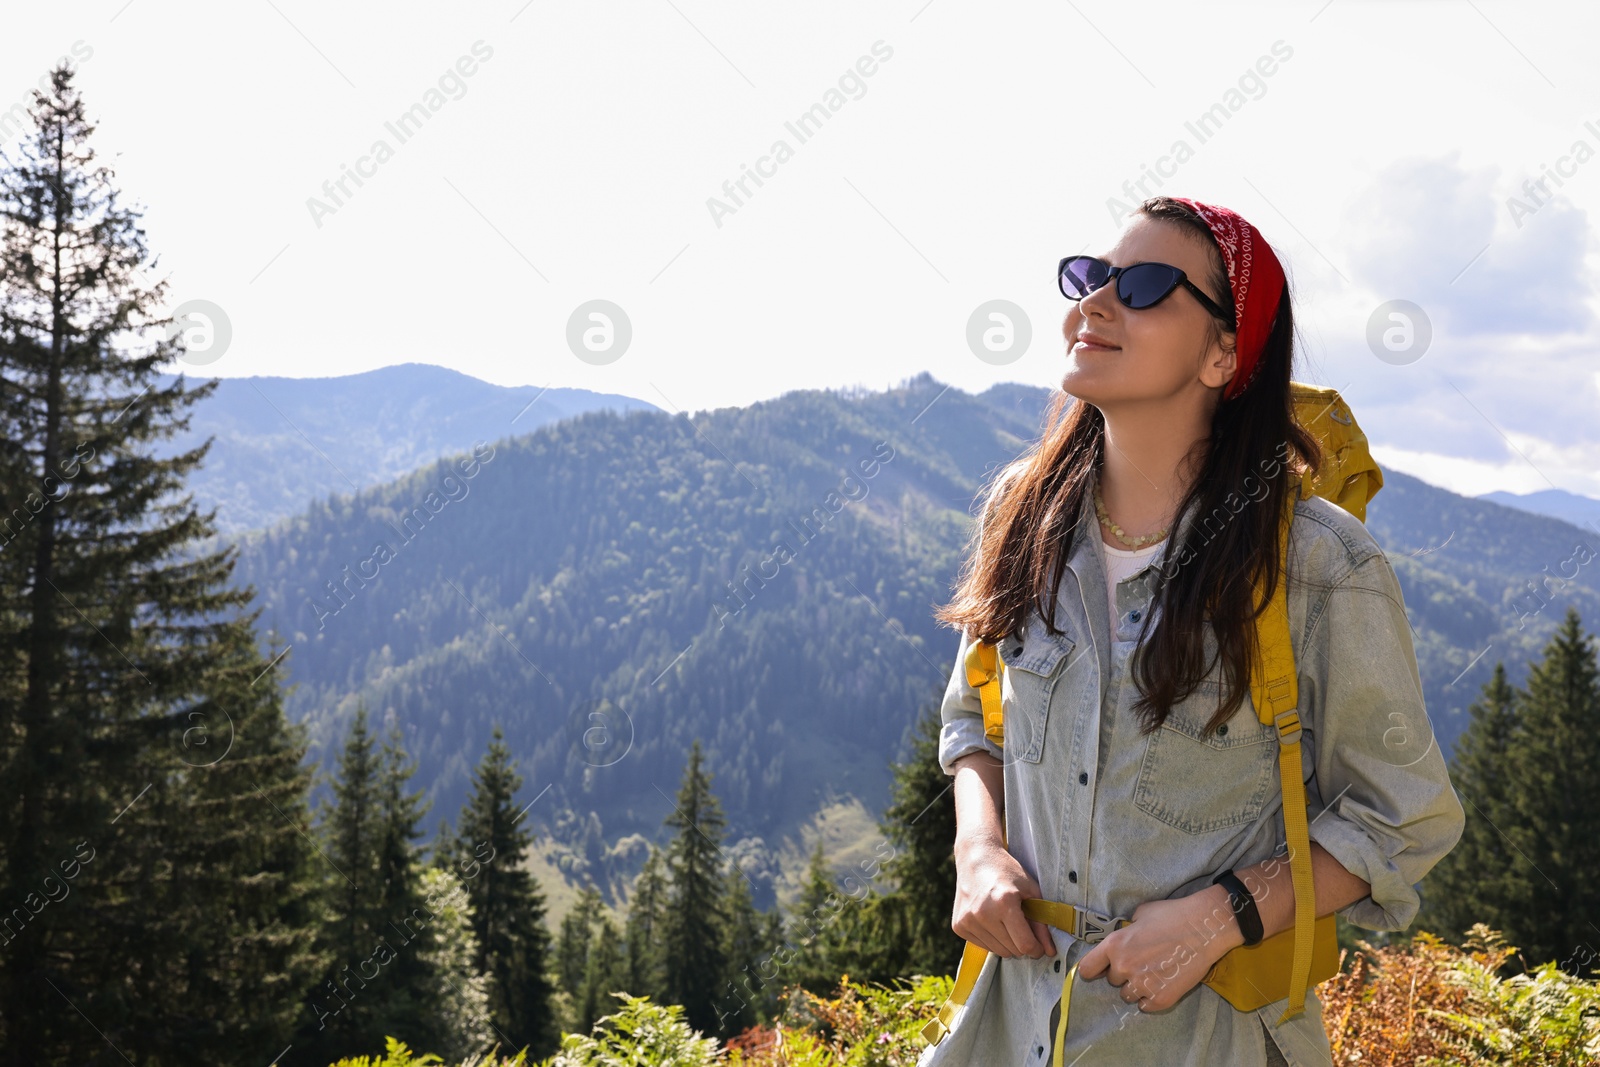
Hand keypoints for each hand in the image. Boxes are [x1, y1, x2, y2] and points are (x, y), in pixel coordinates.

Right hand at [952, 835, 1056, 958]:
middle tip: (1022, 926)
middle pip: (1012, 950)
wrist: (975, 858)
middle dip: (1022, 944)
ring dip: (1007, 943)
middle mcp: (982, 913)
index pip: (1025, 945)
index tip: (1040, 946)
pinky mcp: (958, 926)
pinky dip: (992, 939)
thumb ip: (1041, 922)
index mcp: (1004, 903)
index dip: (1037, 949)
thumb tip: (1050, 951)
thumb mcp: (1031, 891)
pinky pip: (983, 946)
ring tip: (1006, 920)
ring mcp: (967, 921)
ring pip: (998, 951)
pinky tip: (991, 920)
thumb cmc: (1007, 872)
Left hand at [1074, 885, 1242, 1011]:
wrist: (1204, 928)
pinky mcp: (1161, 999)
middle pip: (1112, 981)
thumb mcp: (1140, 915)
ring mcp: (1142, 985)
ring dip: (1135, 987)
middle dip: (1122, 973)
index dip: (1093, 969)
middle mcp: (1124, 967)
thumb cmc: (1172, 915)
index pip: (1087, 969)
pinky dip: (1150, 998)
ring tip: (1152, 974)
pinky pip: (1145, 1006)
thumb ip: (1126, 931)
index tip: (1099, 969)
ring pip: (1127, 995)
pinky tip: (1160, 984)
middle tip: (1140, 963)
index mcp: (1114, 945)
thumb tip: (1124, 939)